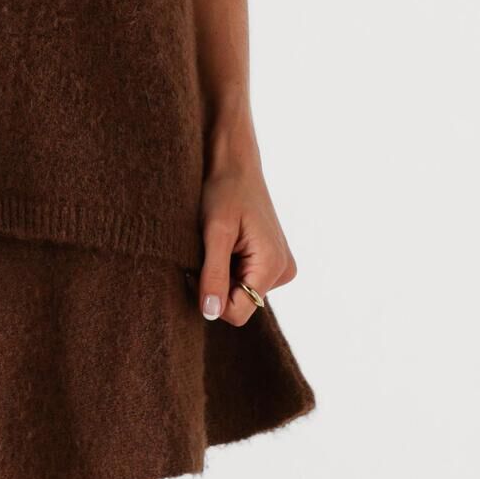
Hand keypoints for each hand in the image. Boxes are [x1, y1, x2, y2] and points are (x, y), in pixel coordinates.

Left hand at [196, 143, 295, 324]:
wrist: (236, 166)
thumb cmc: (224, 192)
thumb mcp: (214, 233)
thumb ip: (214, 275)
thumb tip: (211, 312)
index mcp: (273, 265)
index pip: (238, 312)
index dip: (211, 298)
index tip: (197, 270)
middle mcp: (283, 271)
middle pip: (240, 303)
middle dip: (218, 284)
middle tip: (208, 251)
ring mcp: (280, 267)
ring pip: (241, 293)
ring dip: (223, 275)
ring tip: (219, 244)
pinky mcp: (273, 262)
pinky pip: (245, 280)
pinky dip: (230, 268)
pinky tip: (227, 245)